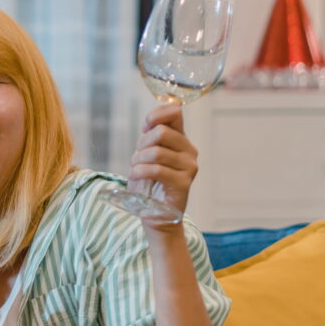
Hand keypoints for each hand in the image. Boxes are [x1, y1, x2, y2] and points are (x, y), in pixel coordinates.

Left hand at [128, 103, 198, 230]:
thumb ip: (151, 137)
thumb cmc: (150, 181)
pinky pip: (157, 170)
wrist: (156, 212)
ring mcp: (189, 167)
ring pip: (156, 152)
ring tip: (135, 170)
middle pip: (161, 133)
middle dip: (142, 144)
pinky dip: (140, 172)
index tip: (145, 126)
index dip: (156, 115)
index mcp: (181, 139)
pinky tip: (136, 176)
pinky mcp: (183, 183)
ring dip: (138, 160)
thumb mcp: (147, 154)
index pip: (174, 113)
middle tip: (136, 158)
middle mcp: (189, 151)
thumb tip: (151, 121)